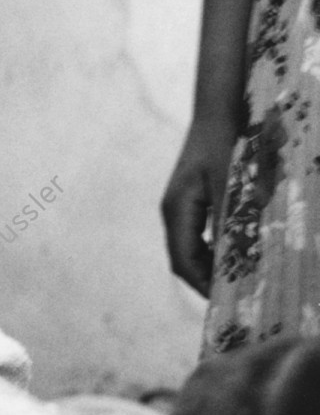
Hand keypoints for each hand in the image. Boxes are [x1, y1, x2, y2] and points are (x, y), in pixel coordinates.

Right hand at [161, 119, 238, 295]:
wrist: (218, 112)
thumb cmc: (225, 144)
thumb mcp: (230, 184)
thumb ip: (229, 222)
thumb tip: (232, 261)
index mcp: (177, 210)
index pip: (183, 261)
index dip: (203, 285)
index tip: (229, 302)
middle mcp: (174, 212)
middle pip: (184, 259)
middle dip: (207, 281)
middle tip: (240, 297)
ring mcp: (181, 206)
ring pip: (192, 249)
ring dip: (212, 267)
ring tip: (241, 280)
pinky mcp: (193, 200)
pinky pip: (200, 235)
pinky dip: (216, 251)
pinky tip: (238, 253)